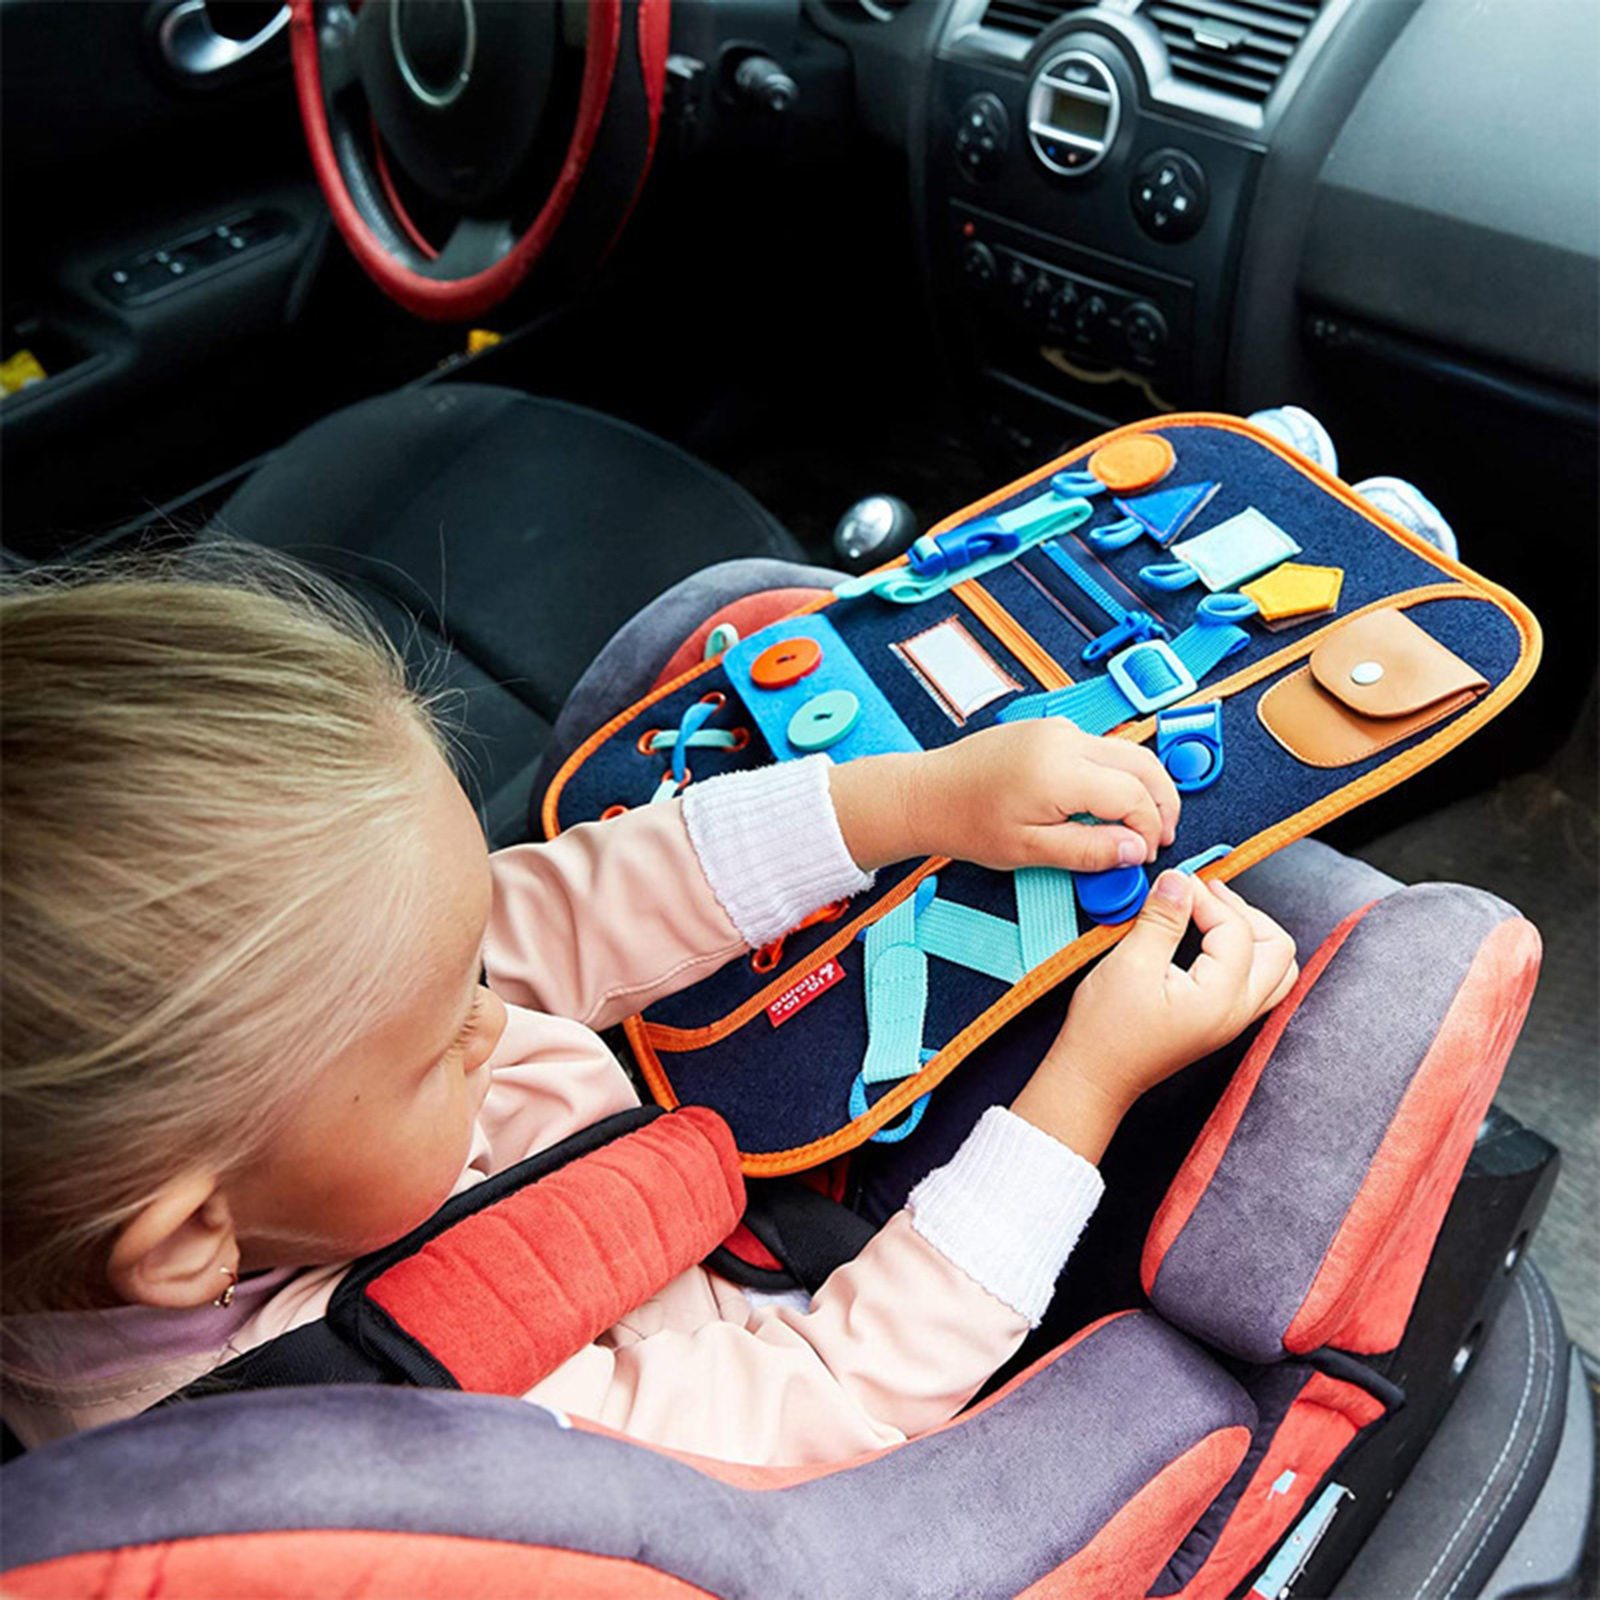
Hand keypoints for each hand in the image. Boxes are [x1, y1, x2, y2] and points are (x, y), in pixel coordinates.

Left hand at [828, 721, 1179, 873]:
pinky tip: (1108, 805)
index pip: (1134, 795)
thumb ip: (1088, 850)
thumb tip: (1135, 850)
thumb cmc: (966, 822)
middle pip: (1142, 764)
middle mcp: (1065, 739)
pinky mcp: (1049, 729)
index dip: (1150, 828)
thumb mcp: (1029, 850)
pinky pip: (1100, 748)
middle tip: (1161, 837)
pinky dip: (1116, 775)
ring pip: (1125, 753)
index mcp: (1061, 770)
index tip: (1147, 853)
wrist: (926, 793)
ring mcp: (1057, 729)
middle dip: (1162, 802)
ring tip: (1139, 826)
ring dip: (1142, 787)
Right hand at [1011, 872, 1297, 1160]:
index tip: (1175, 883)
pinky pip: (1258, 982)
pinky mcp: (1220, 1022)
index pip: (1236, 929)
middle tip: (1204, 894)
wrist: (1094, 1077)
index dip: (1207, 897)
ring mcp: (1233, 1021)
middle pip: (1276, 948)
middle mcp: (1237, 1012)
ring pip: (1275, 968)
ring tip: (1213, 913)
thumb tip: (1179, 882)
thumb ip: (1161, 919)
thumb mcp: (1129, 964)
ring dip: (1251, 933)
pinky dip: (1245, 954)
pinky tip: (1212, 942)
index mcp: (1220, 998)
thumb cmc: (1106, 1030)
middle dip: (1244, 912)